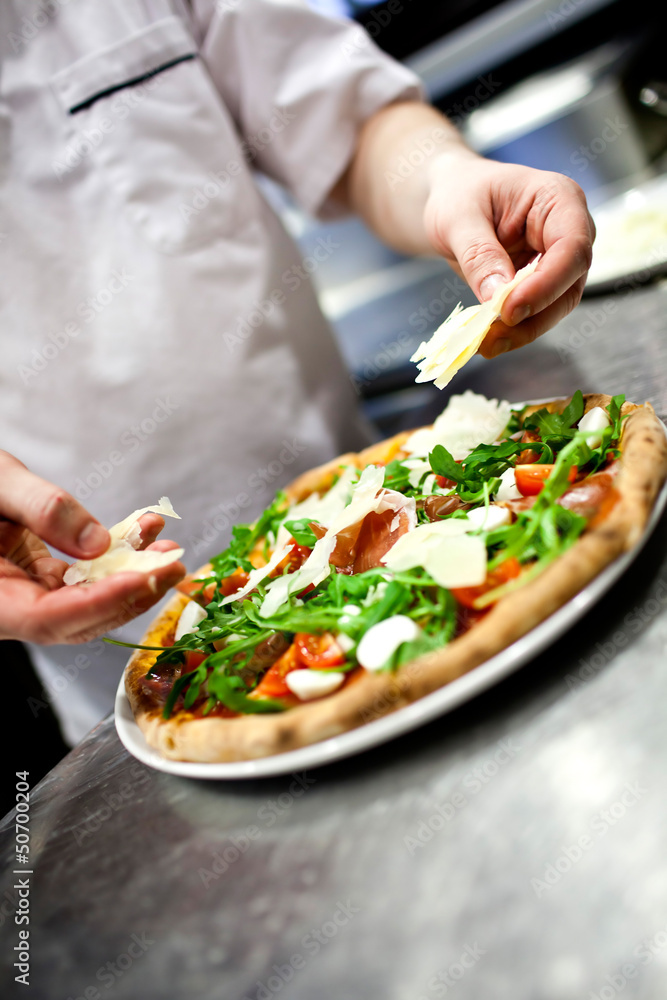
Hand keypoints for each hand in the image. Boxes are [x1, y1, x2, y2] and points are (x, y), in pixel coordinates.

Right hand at [0, 451, 185, 643]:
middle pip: (77, 619)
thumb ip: (41, 509)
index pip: (48, 618)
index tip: (143, 580)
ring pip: (86, 599)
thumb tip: (98, 542)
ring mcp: (23, 593)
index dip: (100, 603)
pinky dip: (115, 555)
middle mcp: (6, 604)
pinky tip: (144, 530)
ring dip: (132, 575)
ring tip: (167, 547)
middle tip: (173, 565)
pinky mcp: (36, 577)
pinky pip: (83, 576)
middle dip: (131, 594)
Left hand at [424, 153, 594, 356]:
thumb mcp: (458, 218)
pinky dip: (515, 330)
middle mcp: (569, 231)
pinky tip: (488, 340)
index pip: (572, 247)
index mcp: (559, 199)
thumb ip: (479, 254)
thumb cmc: (459, 194)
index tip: (510, 310)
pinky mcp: (543, 284)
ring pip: (557, 306)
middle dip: (534, 316)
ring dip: (524, 330)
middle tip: (492, 336)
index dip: (546, 284)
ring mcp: (559, 260)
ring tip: (486, 344)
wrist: (452, 200)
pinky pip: (538, 313)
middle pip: (570, 284)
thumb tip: (498, 296)